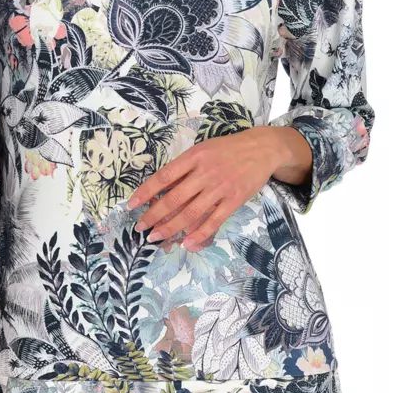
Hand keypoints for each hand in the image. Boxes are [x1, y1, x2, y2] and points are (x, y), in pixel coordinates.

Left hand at [128, 126, 312, 250]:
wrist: (261, 149)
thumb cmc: (227, 149)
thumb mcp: (203, 149)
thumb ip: (184, 167)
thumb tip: (161, 188)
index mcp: (194, 157)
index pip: (164, 176)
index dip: (146, 192)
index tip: (132, 205)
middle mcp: (205, 172)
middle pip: (174, 199)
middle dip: (153, 216)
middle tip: (140, 228)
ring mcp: (220, 188)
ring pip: (190, 213)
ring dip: (170, 227)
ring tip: (156, 237)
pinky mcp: (234, 200)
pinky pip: (213, 221)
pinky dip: (198, 234)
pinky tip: (186, 243)